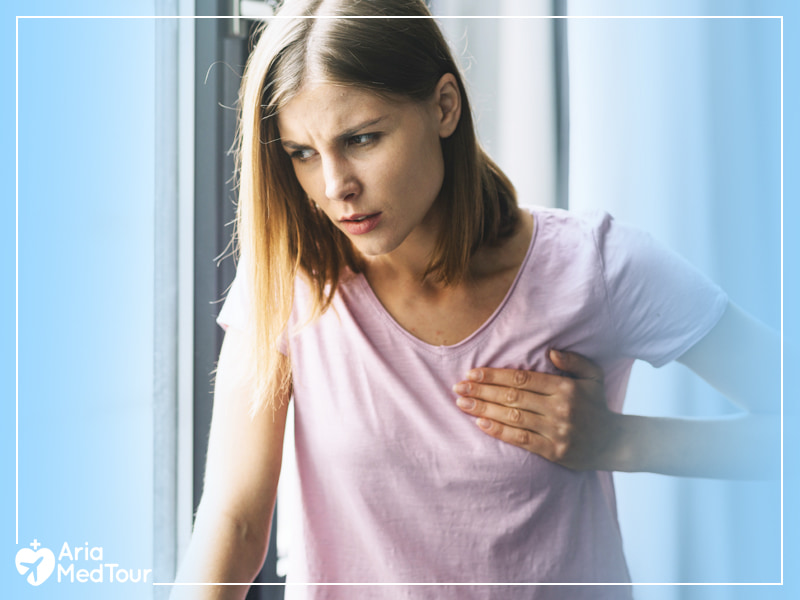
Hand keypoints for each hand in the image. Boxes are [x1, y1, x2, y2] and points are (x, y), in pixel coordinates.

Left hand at [453, 350, 624, 470]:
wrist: (614, 443)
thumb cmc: (596, 405)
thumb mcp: (593, 376)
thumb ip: (573, 361)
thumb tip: (549, 352)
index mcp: (565, 388)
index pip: (522, 379)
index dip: (494, 376)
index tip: (472, 374)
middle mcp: (560, 408)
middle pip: (513, 397)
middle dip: (482, 391)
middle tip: (458, 388)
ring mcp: (556, 431)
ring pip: (513, 418)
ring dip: (484, 410)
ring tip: (462, 404)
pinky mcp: (554, 452)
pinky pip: (521, 439)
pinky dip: (499, 431)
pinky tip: (481, 423)